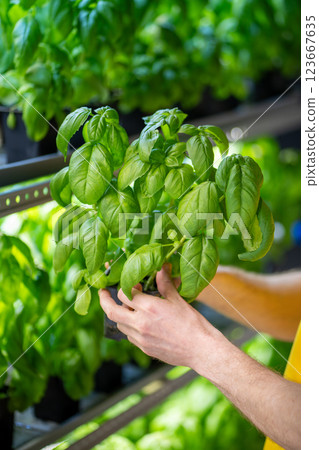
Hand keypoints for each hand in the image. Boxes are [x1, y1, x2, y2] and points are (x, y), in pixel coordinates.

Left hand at [99, 264, 223, 367]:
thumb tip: (161, 268)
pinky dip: (130, 327)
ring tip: (129, 308)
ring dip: (120, 314)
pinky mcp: (144, 349)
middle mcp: (140, 323)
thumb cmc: (192, 324)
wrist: (201, 349)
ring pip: (120, 324)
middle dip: (105, 301)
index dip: (126, 286)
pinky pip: (129, 336)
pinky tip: (140, 323)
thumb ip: (165, 284)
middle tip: (103, 293)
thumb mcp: (177, 300)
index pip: (124, 293)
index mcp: (149, 308)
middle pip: (112, 311)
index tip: (132, 284)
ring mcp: (141, 338)